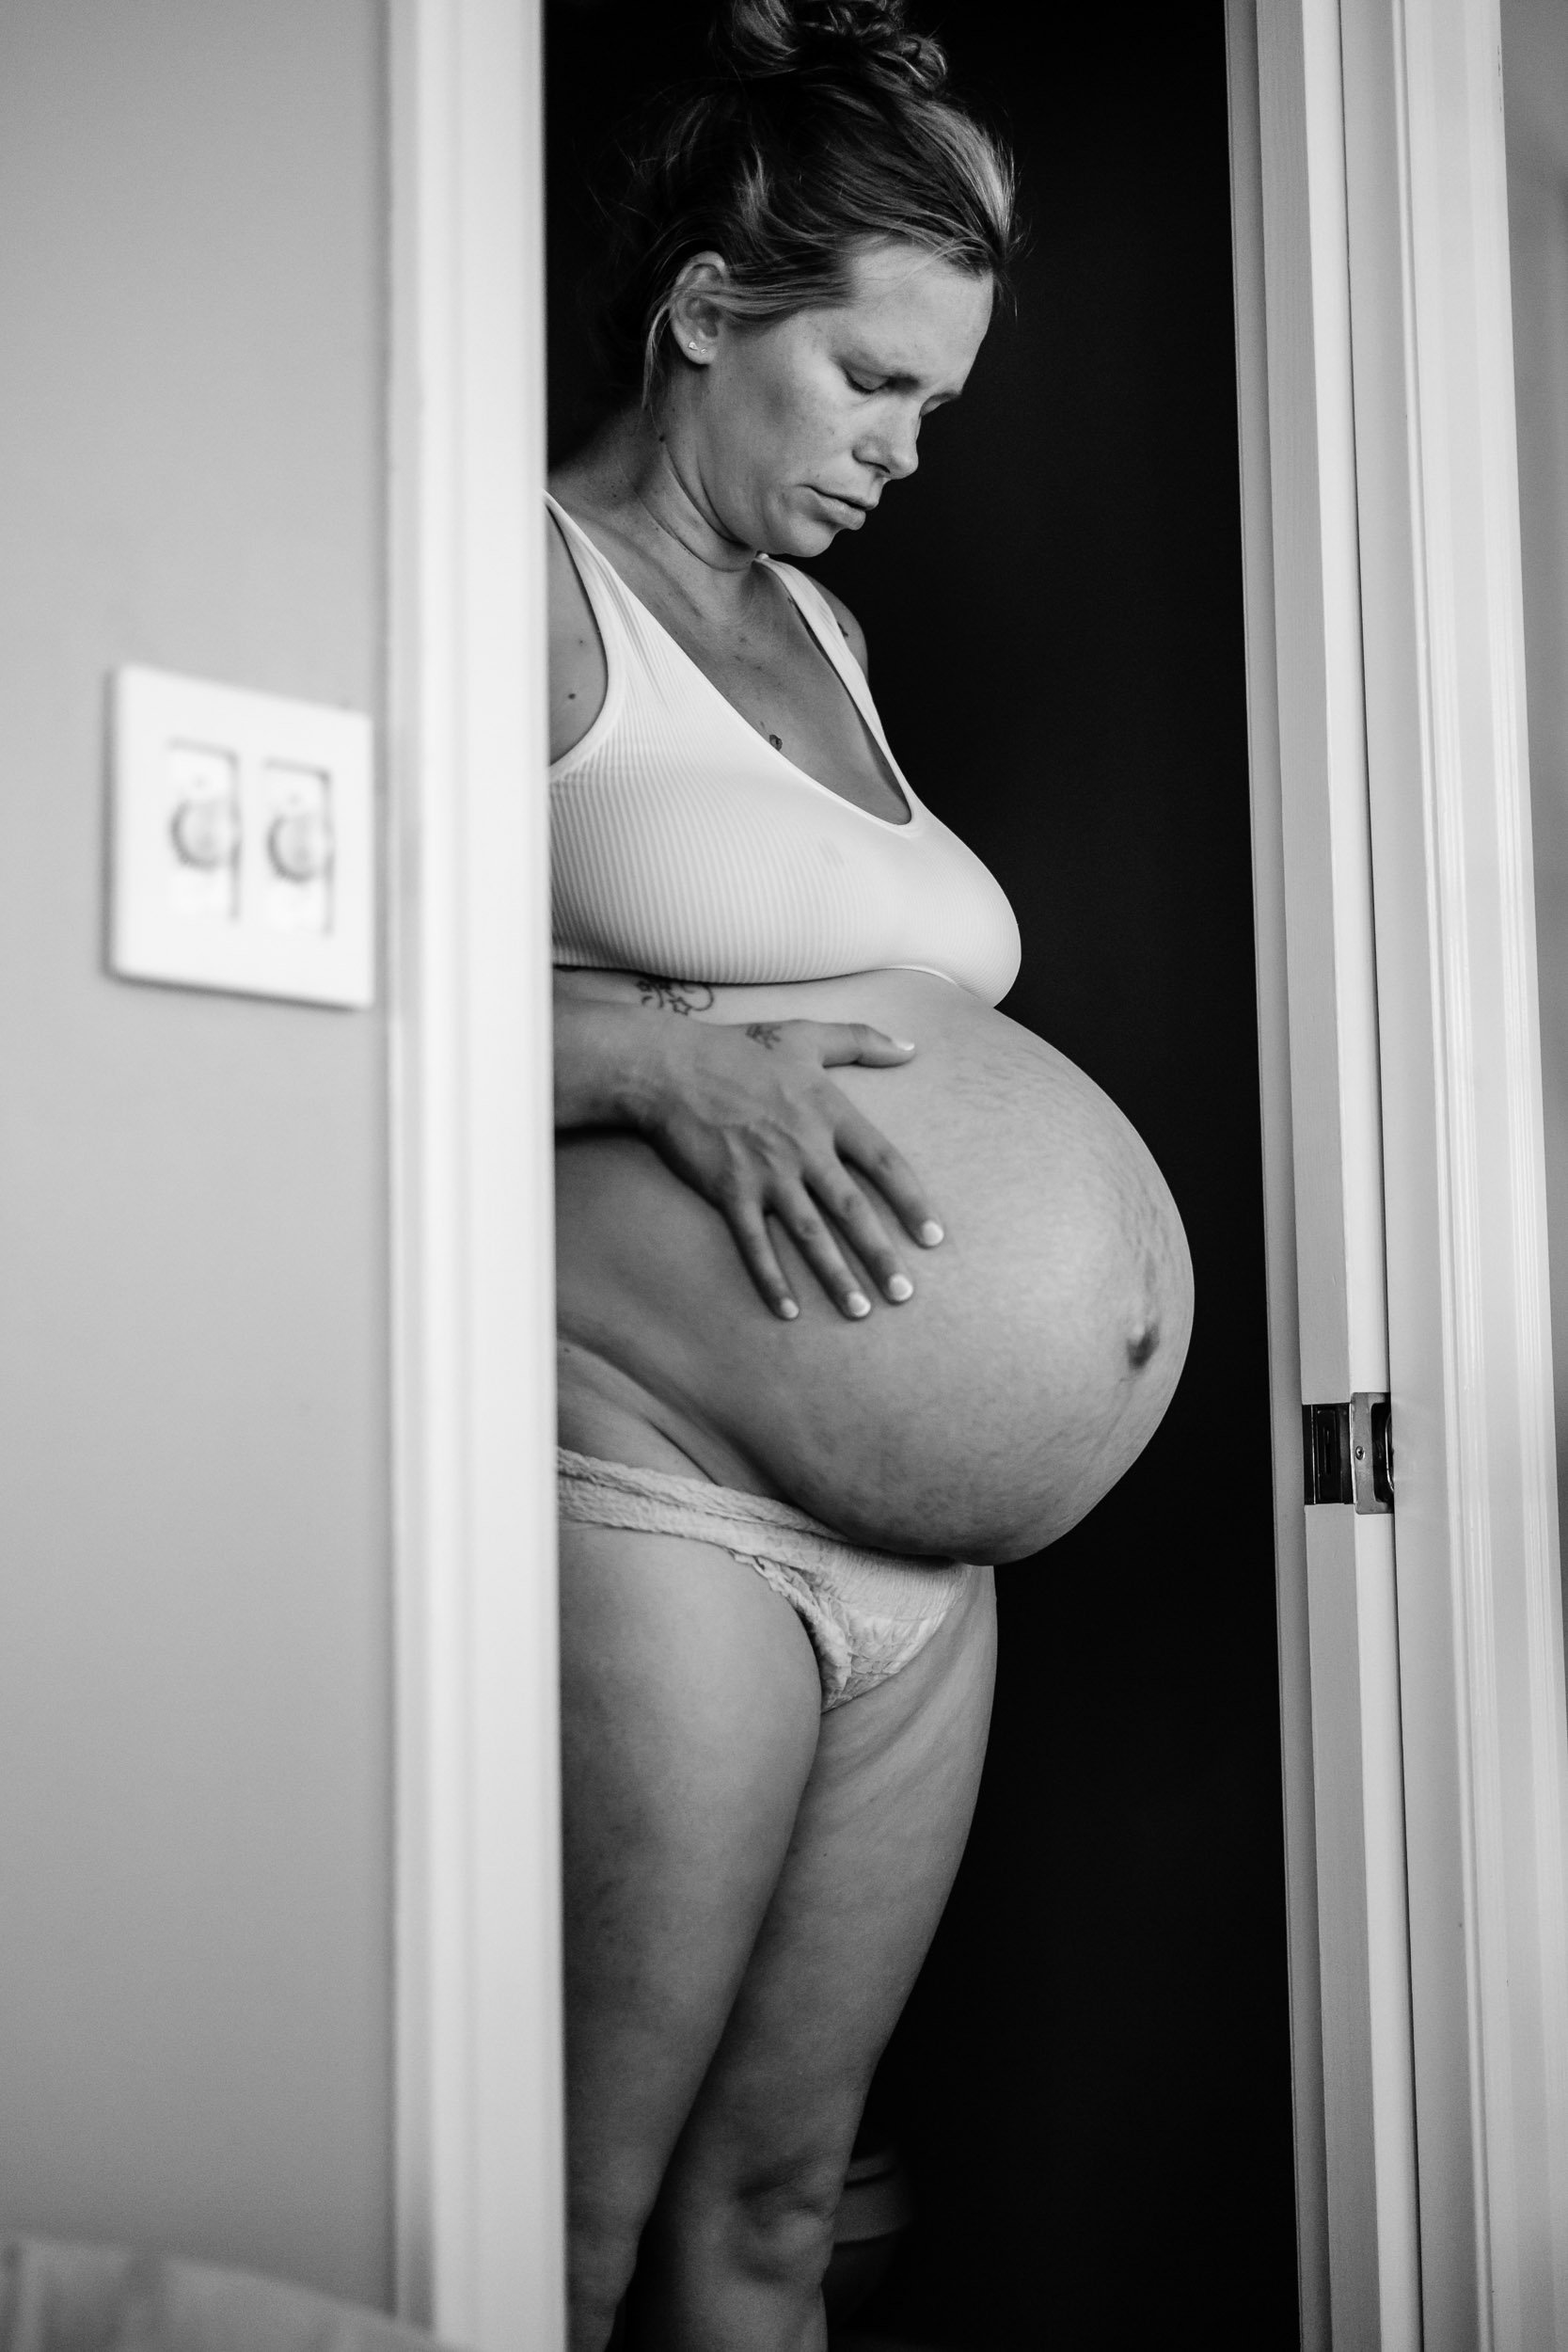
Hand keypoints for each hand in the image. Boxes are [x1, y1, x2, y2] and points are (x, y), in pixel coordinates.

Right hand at [634, 1017, 944, 1321]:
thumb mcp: (806, 1035)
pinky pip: (754, 1245)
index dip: (912, 1202)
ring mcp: (767, 1174)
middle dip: (881, 1256)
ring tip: (859, 1311)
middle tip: (904, 1295)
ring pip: (811, 1236)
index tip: (933, 1237)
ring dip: (837, 1277)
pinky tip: (788, 1312)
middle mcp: (805, 1149)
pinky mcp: (729, 1192)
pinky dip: (771, 1280)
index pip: (885, 1164)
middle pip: (853, 1211)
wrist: (671, 1066)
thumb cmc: (739, 1049)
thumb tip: (910, 1048)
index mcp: (830, 1114)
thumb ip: (862, 1040)